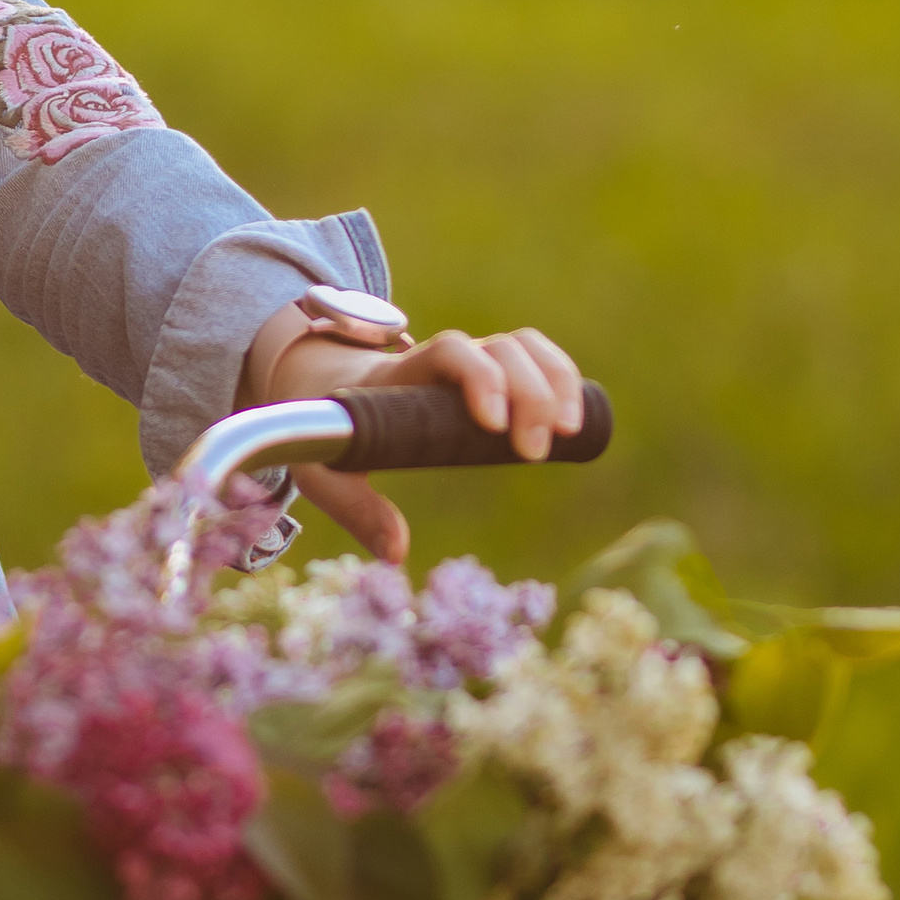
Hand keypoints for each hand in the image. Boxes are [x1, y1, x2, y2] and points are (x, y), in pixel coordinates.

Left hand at [244, 313, 585, 565]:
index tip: (492, 425)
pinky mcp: (495, 376)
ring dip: (557, 382)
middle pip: (500, 348)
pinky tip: (575, 424)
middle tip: (535, 453)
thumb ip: (357, 509)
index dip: (478, 377)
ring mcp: (473, 363)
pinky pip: (537, 359)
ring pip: (525, 347)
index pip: (449, 350)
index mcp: (401, 374)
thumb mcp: (327, 471)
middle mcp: (444, 360)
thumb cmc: (332, 433)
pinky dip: (563, 380)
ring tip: (571, 434)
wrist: (324, 387)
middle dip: (529, 393)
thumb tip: (397, 553)